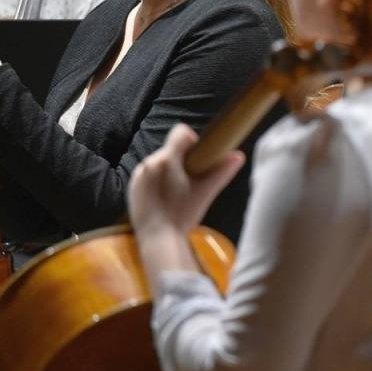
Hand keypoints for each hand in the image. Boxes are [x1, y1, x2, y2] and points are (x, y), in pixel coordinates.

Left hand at [129, 124, 243, 241]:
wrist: (157, 238)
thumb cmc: (183, 215)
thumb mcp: (206, 193)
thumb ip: (222, 171)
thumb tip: (239, 155)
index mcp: (168, 160)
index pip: (181, 132)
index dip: (193, 141)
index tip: (199, 158)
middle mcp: (150, 162)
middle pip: (171, 150)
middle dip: (181, 160)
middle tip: (190, 180)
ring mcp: (138, 174)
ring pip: (159, 162)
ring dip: (169, 170)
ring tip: (177, 191)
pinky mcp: (132, 185)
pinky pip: (148, 174)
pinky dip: (157, 181)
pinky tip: (164, 197)